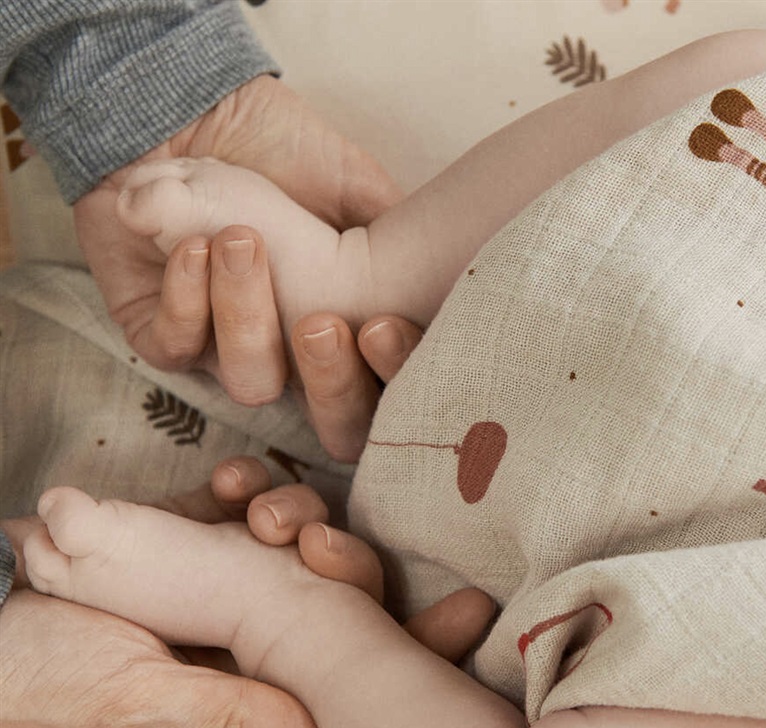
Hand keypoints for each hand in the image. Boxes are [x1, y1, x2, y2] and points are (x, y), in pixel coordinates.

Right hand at [0, 462, 490, 727]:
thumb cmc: (50, 680)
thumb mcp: (144, 705)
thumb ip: (238, 718)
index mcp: (265, 683)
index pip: (363, 663)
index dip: (419, 639)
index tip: (472, 609)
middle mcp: (261, 631)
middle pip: (343, 589)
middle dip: (347, 558)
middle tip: (318, 541)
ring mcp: (231, 579)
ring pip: (299, 535)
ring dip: (293, 513)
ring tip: (260, 513)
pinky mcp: (197, 535)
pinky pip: (241, 500)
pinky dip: (242, 485)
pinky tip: (225, 480)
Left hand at [73, 75, 402, 402]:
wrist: (196, 111)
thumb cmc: (283, 152)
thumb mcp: (358, 187)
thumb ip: (401, 237)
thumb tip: (450, 284)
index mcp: (350, 327)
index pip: (384, 387)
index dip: (389, 377)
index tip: (383, 327)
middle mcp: (296, 354)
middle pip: (331, 422)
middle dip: (330, 380)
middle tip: (321, 323)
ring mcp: (228, 351)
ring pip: (250, 383)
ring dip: (248, 315)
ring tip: (241, 240)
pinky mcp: (159, 334)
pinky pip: (175, 346)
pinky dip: (187, 296)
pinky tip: (193, 244)